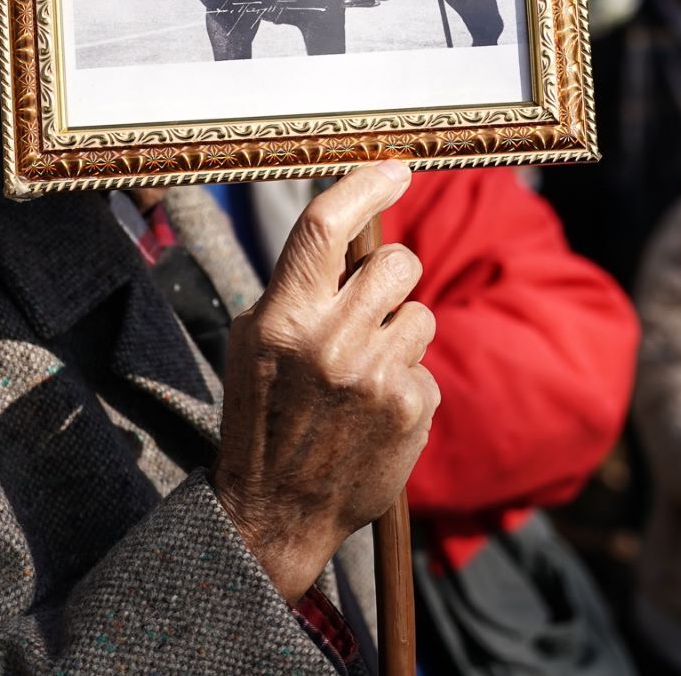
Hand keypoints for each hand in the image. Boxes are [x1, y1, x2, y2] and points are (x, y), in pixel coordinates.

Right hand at [213, 162, 435, 601]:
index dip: (366, 186)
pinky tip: (374, 410)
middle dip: (391, 273)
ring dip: (399, 330)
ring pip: (418, 311)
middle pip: (394, 262)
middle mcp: (330, 342)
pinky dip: (405, 379)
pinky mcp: (409, 408)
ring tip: (363, 370)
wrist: (277, 511)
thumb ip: (299, 287)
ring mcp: (374, 376)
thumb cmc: (263, 414)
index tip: (396, 169)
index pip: (326, 225)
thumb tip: (350, 226)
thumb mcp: (256, 341)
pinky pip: (425, 361)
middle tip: (372, 301)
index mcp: (282, 318)